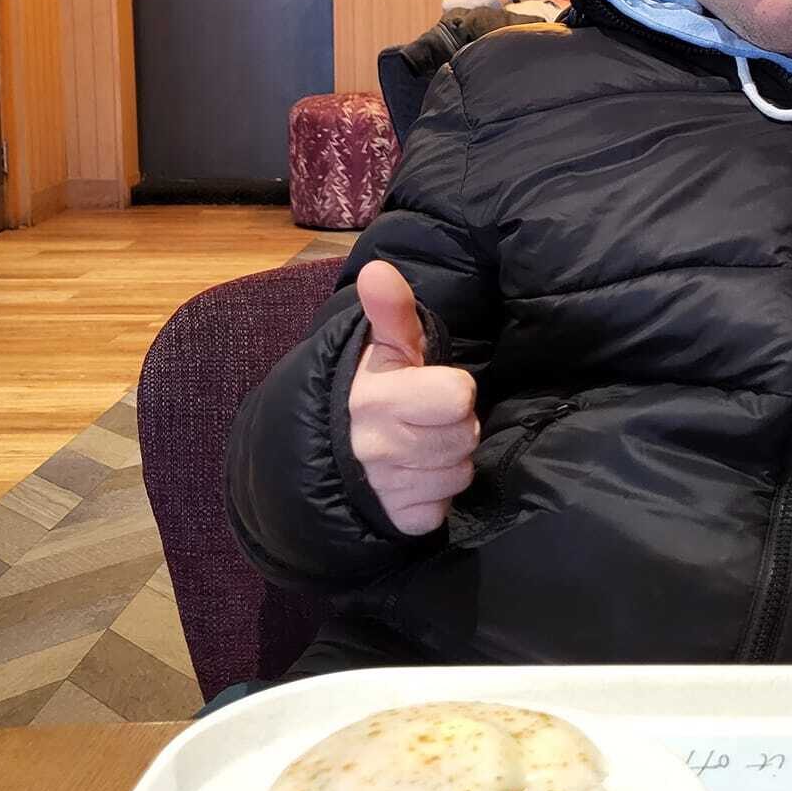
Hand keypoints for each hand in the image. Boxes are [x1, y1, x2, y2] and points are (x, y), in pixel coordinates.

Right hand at [347, 260, 479, 535]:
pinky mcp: (396, 521)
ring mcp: (386, 488)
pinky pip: (441, 509)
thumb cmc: (373, 388)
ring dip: (449, 459)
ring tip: (422, 444)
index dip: (454, 390)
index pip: (458, 397)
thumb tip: (378, 270)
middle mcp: (379, 448)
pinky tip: (416, 477)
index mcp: (379, 399)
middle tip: (429, 417)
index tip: (435, 387)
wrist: (326, 450)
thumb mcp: (385, 348)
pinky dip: (435, 495)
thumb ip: (390, 311)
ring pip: (459, 473)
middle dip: (455, 425)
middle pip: (465, 436)